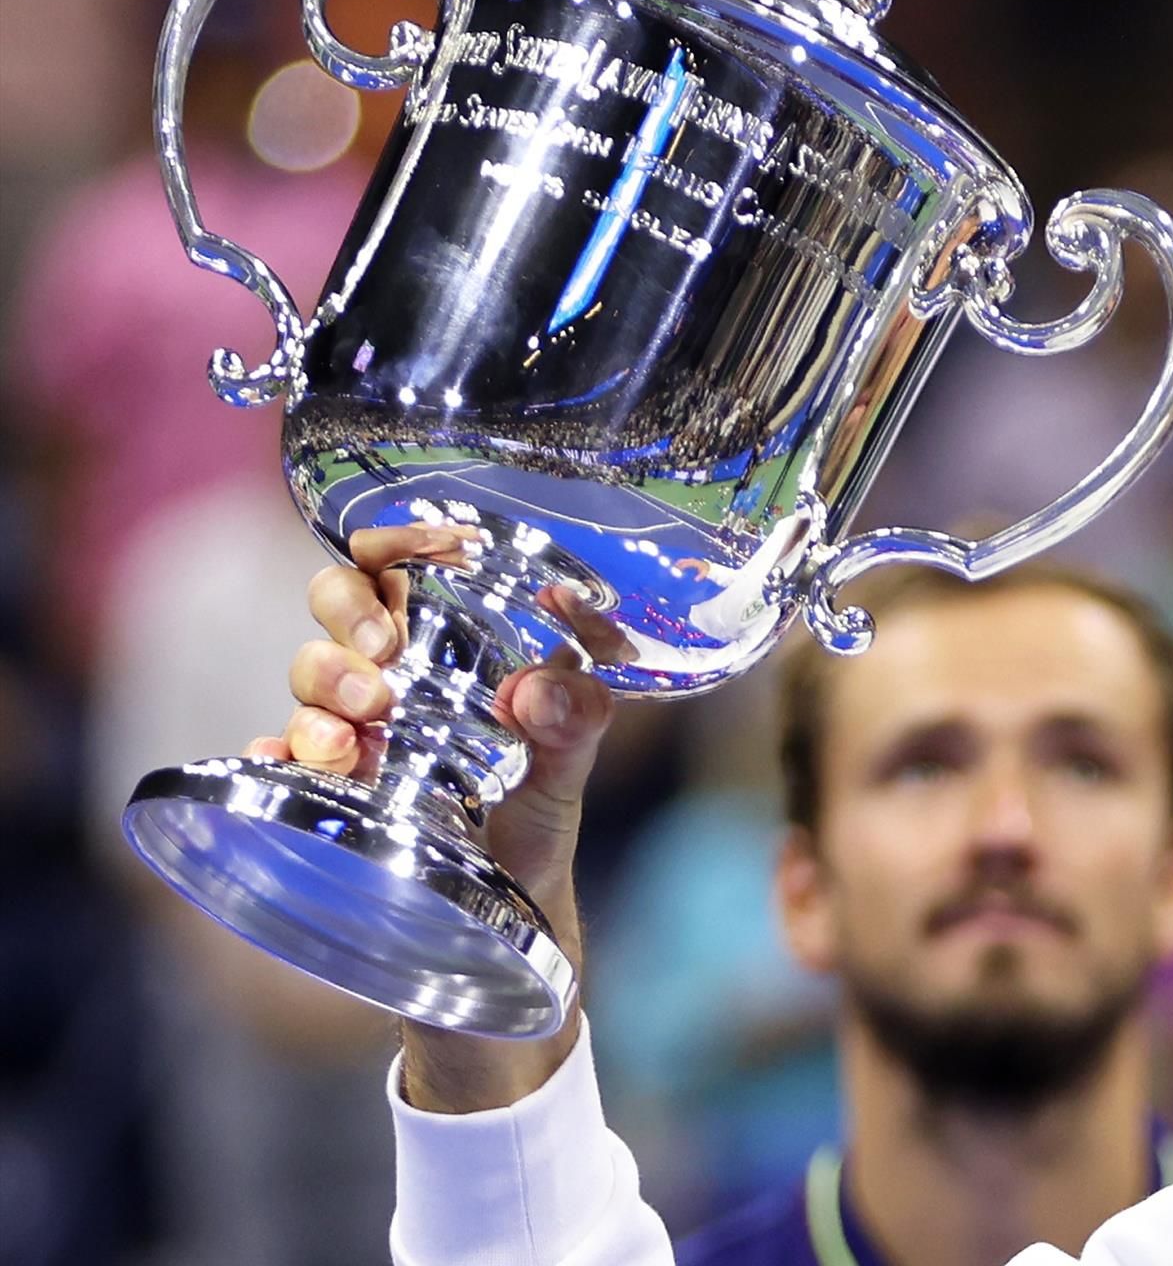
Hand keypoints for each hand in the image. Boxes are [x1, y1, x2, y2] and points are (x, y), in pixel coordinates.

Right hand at [247, 523, 618, 1111]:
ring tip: (362, 735)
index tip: (432, 546)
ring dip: (324, 687)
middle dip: (349, 612)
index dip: (412, 539)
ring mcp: (357, 738)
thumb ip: (572, 730)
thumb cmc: (531, 854)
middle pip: (342, 601)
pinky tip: (285, 761)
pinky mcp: (323, 796)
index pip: (420, 567)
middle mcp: (402, 686)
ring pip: (310, 673)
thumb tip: (537, 685)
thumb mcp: (561, 791)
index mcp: (464, 657)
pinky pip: (274, 754)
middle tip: (386, 659)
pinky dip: (274, 751)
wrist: (494, 959)